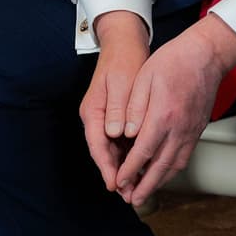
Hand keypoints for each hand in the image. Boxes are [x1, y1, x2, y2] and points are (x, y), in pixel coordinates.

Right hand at [79, 11, 149, 191]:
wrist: (125, 42)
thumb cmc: (123, 60)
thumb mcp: (121, 83)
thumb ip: (118, 108)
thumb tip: (115, 132)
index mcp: (93, 111)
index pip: (98, 146)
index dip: (108, 167)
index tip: (116, 183)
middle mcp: (97, 118)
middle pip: (105, 153)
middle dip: (117, 174)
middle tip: (129, 193)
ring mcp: (106, 117)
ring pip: (114, 149)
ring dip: (124, 167)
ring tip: (137, 185)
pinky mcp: (117, 115)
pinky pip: (122, 140)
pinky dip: (131, 153)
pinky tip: (143, 163)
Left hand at [112, 14, 235, 207]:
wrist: (207, 54)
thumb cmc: (174, 61)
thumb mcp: (145, 78)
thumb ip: (134, 108)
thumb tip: (125, 134)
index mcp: (162, 116)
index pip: (142, 152)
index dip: (129, 171)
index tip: (118, 181)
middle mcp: (179, 128)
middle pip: (160, 166)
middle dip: (145, 186)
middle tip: (133, 200)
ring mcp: (191, 130)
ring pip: (175, 165)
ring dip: (160, 182)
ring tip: (147, 192)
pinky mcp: (198, 128)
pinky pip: (185, 156)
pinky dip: (173, 169)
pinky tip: (165, 172)